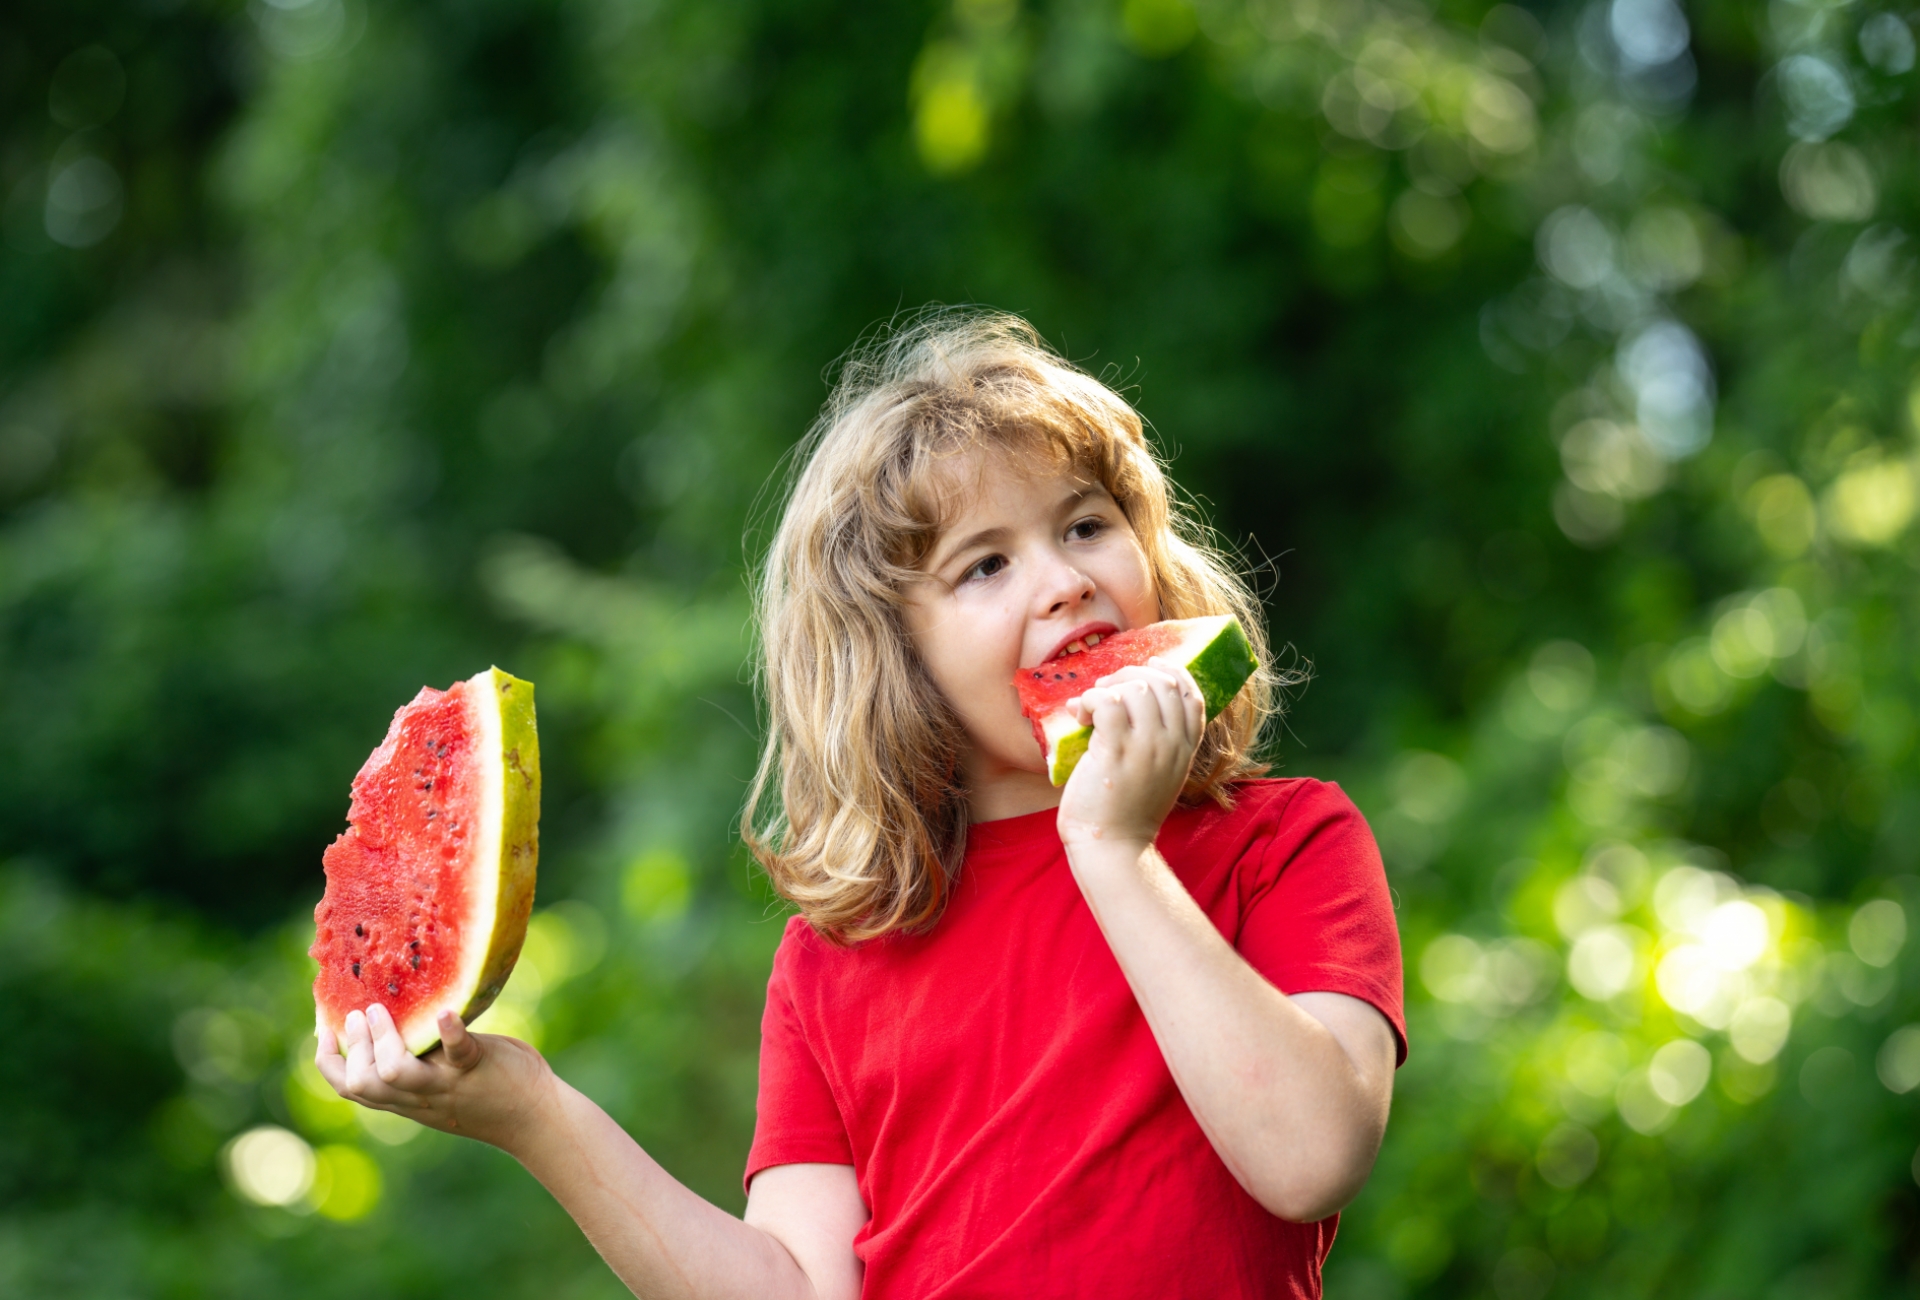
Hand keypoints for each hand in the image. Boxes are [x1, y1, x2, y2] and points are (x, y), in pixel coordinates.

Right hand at [315, 1004, 554, 1152]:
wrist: (537, 1117)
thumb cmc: (491, 1090)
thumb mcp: (442, 1083)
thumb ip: (418, 1063)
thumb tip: (393, 1018)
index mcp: (407, 1099)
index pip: (351, 1088)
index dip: (329, 1061)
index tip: (323, 1029)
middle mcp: (420, 1097)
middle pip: (363, 1085)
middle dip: (351, 1049)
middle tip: (356, 1015)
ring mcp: (448, 1084)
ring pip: (396, 1074)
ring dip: (382, 1040)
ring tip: (380, 1009)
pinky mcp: (478, 1067)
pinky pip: (459, 1051)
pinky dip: (449, 1031)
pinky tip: (443, 1012)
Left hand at [1055, 656, 1203, 852]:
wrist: (1112, 847)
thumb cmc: (1126, 811)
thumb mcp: (1159, 774)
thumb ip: (1156, 741)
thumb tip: (1127, 700)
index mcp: (1185, 749)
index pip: (1192, 695)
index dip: (1172, 672)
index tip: (1150, 665)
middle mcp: (1172, 744)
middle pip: (1163, 683)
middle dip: (1131, 674)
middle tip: (1107, 688)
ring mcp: (1147, 747)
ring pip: (1135, 688)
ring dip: (1106, 686)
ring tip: (1090, 704)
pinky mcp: (1116, 750)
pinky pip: (1106, 701)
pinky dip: (1089, 699)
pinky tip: (1080, 714)